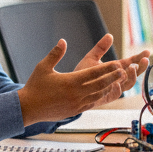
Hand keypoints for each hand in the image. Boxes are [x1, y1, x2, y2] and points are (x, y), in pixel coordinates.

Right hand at [16, 38, 140, 124]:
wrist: (28, 108)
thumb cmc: (35, 86)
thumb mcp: (43, 67)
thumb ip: (55, 53)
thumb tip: (63, 40)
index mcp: (71, 81)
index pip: (94, 73)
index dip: (107, 68)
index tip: (118, 63)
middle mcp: (77, 93)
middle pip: (100, 84)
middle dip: (113, 77)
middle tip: (124, 71)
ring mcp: (77, 104)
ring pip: (98, 95)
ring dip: (109, 87)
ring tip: (118, 81)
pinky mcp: (76, 111)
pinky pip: (92, 103)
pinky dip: (100, 97)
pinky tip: (105, 93)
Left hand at [73, 34, 149, 105]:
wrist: (69, 89)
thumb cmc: (81, 74)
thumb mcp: (91, 57)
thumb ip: (100, 47)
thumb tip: (109, 35)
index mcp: (115, 69)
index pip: (131, 63)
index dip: (139, 58)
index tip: (147, 52)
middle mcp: (117, 79)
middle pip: (134, 75)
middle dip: (140, 68)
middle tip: (144, 60)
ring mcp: (113, 89)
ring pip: (127, 85)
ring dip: (131, 77)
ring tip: (132, 68)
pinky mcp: (106, 97)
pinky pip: (115, 94)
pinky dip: (118, 88)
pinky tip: (117, 82)